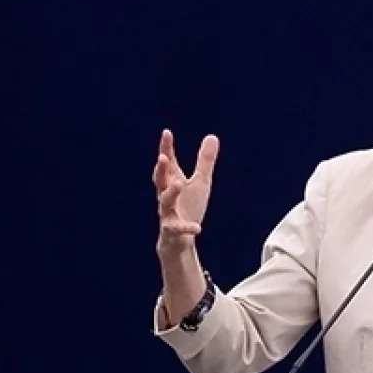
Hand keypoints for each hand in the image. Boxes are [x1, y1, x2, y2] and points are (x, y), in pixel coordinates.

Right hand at [153, 129, 218, 252]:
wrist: (178, 240)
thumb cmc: (188, 207)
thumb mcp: (200, 182)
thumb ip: (204, 161)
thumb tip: (212, 136)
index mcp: (172, 182)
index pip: (168, 163)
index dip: (166, 148)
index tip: (166, 133)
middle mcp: (166, 195)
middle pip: (160, 180)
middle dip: (161, 169)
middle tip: (162, 157)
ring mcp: (167, 213)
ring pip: (164, 202)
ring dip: (171, 192)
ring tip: (179, 183)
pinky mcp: (172, 231)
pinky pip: (177, 229)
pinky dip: (186, 227)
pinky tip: (197, 228)